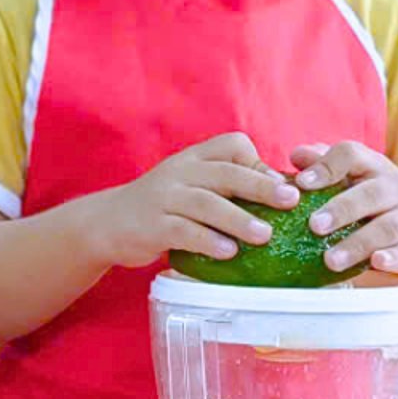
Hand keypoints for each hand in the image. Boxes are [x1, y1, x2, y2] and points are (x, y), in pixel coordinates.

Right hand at [94, 132, 299, 268]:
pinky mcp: (151, 225)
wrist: (107, 223)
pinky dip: (208, 241)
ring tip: (265, 235)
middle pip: (224, 172)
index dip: (259, 163)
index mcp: (193, 159)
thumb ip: (225, 187)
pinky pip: (182, 231)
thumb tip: (281, 200)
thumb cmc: (162, 207)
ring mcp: (163, 198)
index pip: (231, 145)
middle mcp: (179, 172)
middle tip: (290, 202)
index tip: (286, 186)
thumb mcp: (190, 186)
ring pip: (206, 203)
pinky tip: (229, 253)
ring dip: (238, 218)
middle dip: (260, 186)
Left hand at [291, 142, 397, 276]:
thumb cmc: (372, 202)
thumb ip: (323, 166)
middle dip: (342, 209)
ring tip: (330, 260)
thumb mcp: (351, 179)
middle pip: (372, 193)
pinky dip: (394, 258)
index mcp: (372, 167)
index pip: (352, 155)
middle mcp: (394, 189)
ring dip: (358, 243)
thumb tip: (298, 156)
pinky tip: (377, 262)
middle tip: (314, 226)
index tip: (302, 183)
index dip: (327, 166)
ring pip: (388, 227)